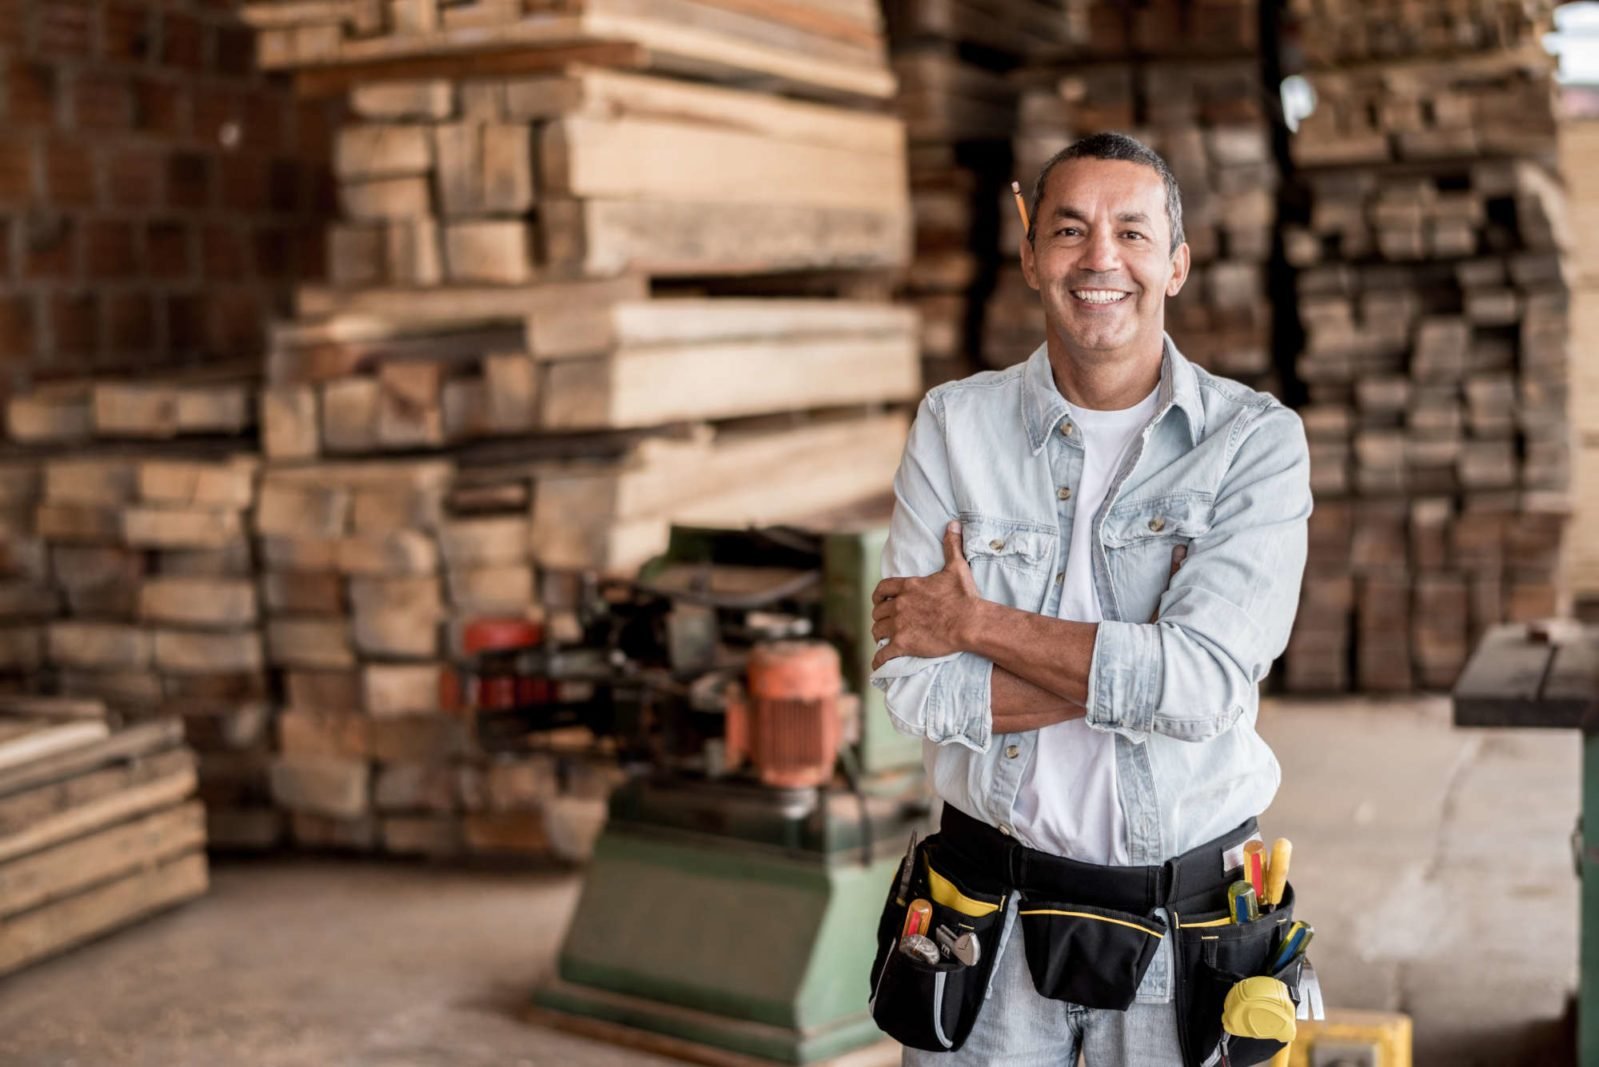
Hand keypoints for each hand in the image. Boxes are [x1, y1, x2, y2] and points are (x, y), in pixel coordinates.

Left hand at [870, 521, 981, 669]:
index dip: (879, 596)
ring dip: (879, 636)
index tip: (880, 602)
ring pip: (878, 631)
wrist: (970, 622)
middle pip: (878, 612)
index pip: (883, 589)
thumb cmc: (964, 596)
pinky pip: (883, 654)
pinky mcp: (903, 643)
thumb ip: (951, 545)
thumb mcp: (956, 567)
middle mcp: (900, 604)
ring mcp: (900, 624)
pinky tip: (879, 665)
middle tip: (885, 624)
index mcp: (908, 586)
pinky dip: (879, 660)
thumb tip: (953, 524)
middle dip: (880, 618)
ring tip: (884, 641)